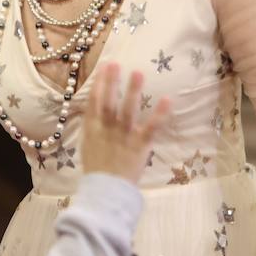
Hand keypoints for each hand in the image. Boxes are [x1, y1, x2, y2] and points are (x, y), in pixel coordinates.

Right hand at [80, 64, 170, 183]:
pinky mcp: (139, 145)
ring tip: (138, 73)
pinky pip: (151, 128)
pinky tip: (167, 99)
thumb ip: (94, 128)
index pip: (94, 103)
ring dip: (133, 91)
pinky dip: (159, 114)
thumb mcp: (89, 147)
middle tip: (115, 63)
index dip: (99, 84)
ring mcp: (123, 137)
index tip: (104, 67)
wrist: (106, 192)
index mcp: (93, 130)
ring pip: (128, 111)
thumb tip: (96, 111)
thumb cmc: (98, 171)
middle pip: (108, 102)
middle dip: (111, 82)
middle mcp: (107, 130)